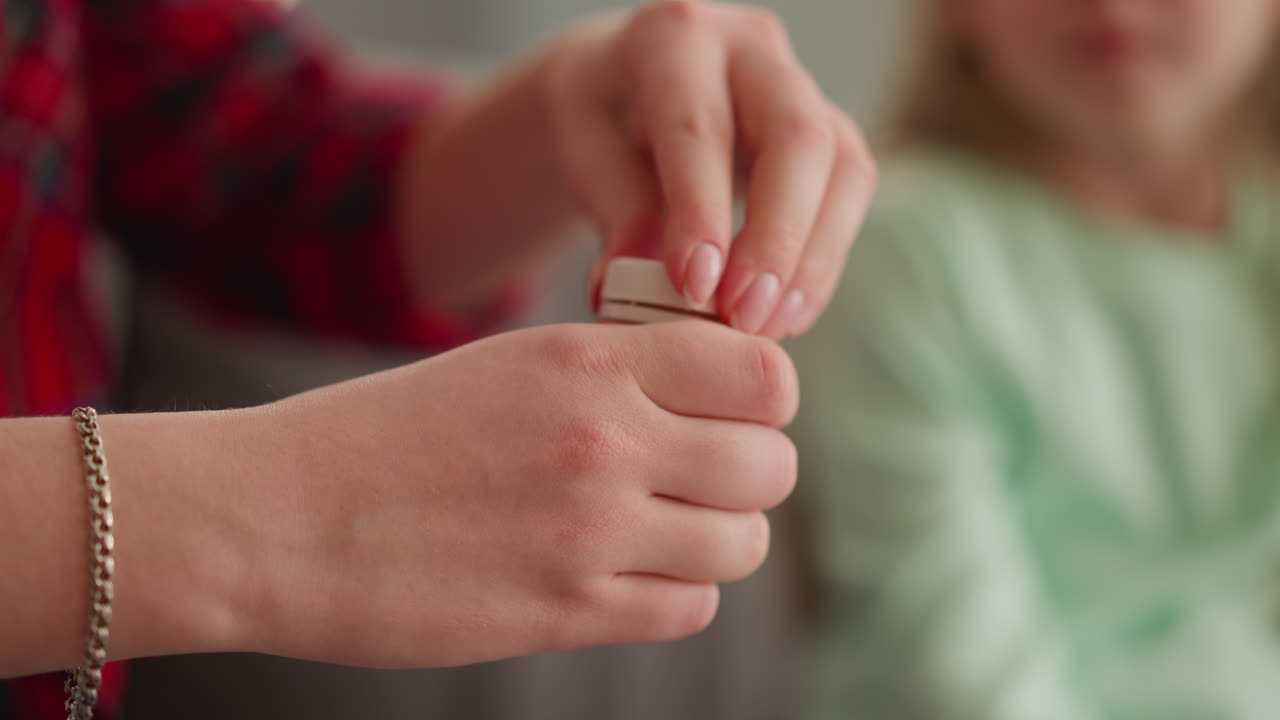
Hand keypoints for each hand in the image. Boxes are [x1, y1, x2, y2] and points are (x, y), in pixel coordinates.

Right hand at [238, 322, 797, 667]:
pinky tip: (622, 574)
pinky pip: (690, 607)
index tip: (727, 412)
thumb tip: (715, 390)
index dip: (761, 399)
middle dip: (747, 473)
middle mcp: (607, 440)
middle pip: (771, 466)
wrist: (277, 518)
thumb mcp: (509, 364)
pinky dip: (674, 593)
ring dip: (715, 538)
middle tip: (696, 476)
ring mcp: (591, 532)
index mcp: (591, 360)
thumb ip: (618, 371)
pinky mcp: (566, 613)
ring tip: (659, 529)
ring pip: (742, 544)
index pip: (764, 376)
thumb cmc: (388, 433)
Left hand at [544, 1, 876, 338]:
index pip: (698, 126)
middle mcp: (751, 46)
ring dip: (809, 259)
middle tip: (743, 316)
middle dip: (775, 238)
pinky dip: (821, 262)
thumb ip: (615, 211)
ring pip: (840, 166)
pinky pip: (850, 193)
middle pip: (796, 137)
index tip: (695, 288)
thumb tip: (631, 285)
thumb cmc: (603, 119)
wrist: (631, 88)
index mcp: (674, 36)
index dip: (702, 211)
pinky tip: (787, 312)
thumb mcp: (584, 151)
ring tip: (766, 326)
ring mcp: (802, 85)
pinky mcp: (831, 130)